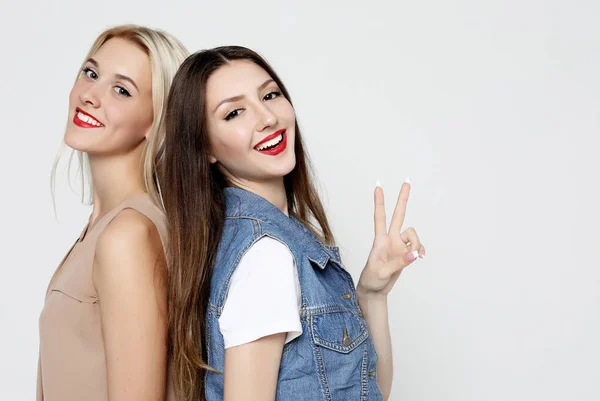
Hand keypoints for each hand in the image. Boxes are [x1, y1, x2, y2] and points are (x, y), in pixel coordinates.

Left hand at [357, 180, 424, 295]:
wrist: (374, 290)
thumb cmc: (372, 280)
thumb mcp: (381, 272)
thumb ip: (398, 262)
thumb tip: (414, 254)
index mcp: (380, 241)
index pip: (379, 218)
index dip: (379, 202)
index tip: (378, 187)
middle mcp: (389, 239)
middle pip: (398, 215)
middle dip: (403, 199)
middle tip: (407, 181)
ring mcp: (398, 245)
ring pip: (413, 234)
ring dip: (417, 244)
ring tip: (416, 257)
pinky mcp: (405, 253)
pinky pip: (417, 247)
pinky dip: (420, 251)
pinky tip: (420, 257)